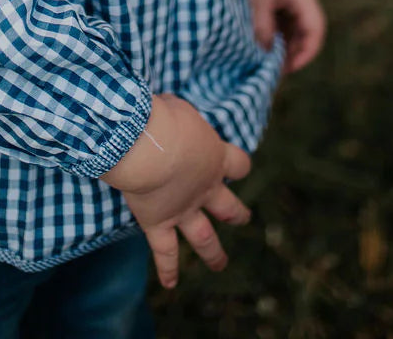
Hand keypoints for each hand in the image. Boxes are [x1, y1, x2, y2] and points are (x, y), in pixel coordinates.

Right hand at [101, 92, 250, 288]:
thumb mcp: (179, 108)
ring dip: (214, 253)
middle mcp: (206, 188)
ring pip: (204, 238)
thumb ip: (180, 118)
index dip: (238, 165)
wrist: (149, 145)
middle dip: (236, 213)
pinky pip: (165, 252)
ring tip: (220, 264)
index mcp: (216, 156)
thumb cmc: (163, 117)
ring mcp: (184, 210)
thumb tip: (169, 113)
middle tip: (243, 218)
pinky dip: (167, 269)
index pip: (239, 164)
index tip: (236, 166)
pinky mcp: (158, 223)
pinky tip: (170, 284)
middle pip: (228, 206)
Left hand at [243, 0, 325, 72]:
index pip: (316, 29)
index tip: (288, 68)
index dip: (306, 52)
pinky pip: (286, 18)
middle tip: (276, 69)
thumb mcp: (255, 1)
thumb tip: (267, 55)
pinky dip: (278, 32)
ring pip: (296, 25)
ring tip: (269, 60)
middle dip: (295, 51)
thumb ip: (263, 29)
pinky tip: (265, 43)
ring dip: (286, 42)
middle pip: (308, 30)